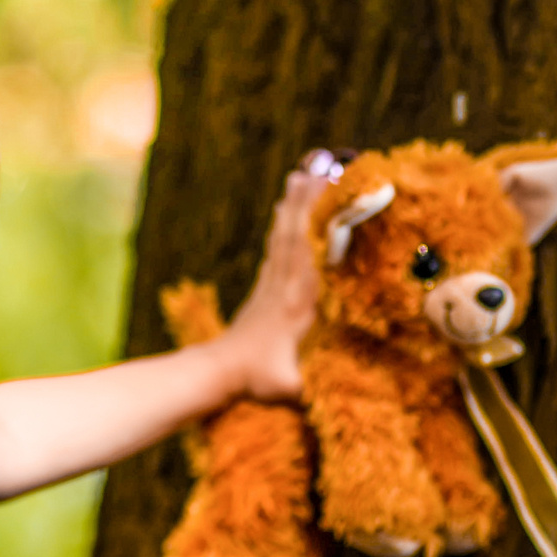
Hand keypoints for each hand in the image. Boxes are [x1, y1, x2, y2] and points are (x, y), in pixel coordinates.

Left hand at [214, 158, 327, 400]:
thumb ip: (309, 385)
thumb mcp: (289, 388)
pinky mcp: (265, 287)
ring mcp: (272, 284)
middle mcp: (285, 286)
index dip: (323, 226)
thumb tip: (337, 389)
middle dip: (309, 202)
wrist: (219, 371)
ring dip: (295, 205)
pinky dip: (282, 223)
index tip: (334, 199)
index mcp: (298, 304)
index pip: (312, 256)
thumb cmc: (258, 380)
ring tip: (302, 173)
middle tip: (320, 167)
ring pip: (285, 235)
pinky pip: (275, 246)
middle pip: (298, 235)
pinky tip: (284, 205)